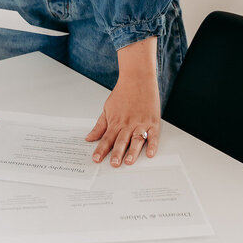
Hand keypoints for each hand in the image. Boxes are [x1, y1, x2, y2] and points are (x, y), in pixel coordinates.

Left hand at [86, 37, 160, 165]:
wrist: (137, 78)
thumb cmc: (122, 93)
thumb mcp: (107, 108)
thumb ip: (99, 126)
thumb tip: (89, 138)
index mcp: (116, 121)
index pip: (106, 138)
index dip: (101, 150)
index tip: (96, 159)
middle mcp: (128, 124)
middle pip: (121, 141)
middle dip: (117, 153)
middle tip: (113, 164)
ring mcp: (141, 123)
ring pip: (136, 140)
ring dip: (133, 151)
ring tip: (129, 161)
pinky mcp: (152, 122)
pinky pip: (153, 135)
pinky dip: (152, 145)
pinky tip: (150, 153)